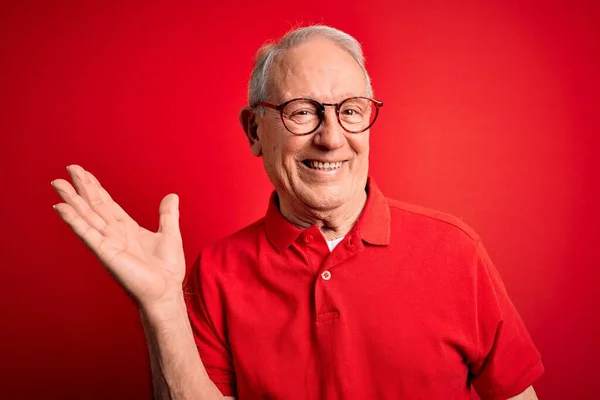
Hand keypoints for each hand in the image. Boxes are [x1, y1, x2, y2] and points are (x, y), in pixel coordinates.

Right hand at [51, 165, 184, 309]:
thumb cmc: (167, 270)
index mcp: (127, 228)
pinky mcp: (105, 253)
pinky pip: (87, 234)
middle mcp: (114, 234)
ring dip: (72, 199)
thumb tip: (172, 195)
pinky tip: (61, 208)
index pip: (107, 204)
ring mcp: (107, 243)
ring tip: (58, 183)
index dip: (95, 188)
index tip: (84, 173)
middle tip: (68, 168)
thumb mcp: (170, 234)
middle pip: (94, 205)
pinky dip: (74, 221)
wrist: (166, 291)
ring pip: (87, 216)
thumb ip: (168, 215)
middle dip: (81, 187)